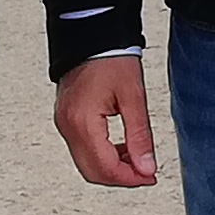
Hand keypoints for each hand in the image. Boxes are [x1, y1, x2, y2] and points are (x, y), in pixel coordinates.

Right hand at [54, 54, 160, 187]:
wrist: (91, 36)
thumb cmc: (110, 58)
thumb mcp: (133, 97)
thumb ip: (140, 136)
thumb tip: (147, 167)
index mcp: (83, 121)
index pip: (105, 168)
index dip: (131, 178)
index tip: (150, 176)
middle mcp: (67, 126)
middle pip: (92, 172)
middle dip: (121, 177)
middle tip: (146, 172)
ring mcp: (64, 123)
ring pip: (86, 164)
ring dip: (112, 168)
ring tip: (137, 157)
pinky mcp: (66, 119)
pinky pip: (82, 149)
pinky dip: (102, 156)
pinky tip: (121, 148)